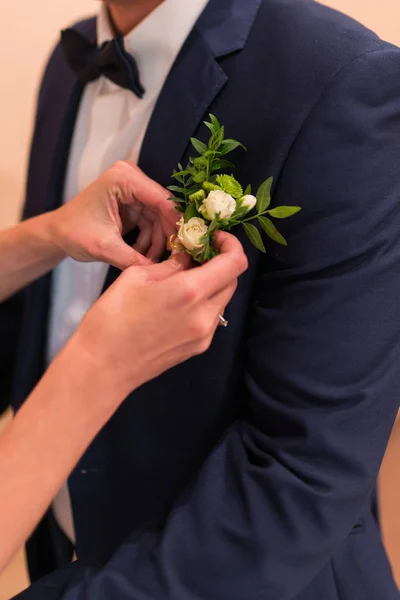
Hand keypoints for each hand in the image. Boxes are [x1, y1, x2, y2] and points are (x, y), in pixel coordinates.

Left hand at [48, 161, 177, 269]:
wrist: (57, 234)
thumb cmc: (74, 233)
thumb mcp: (104, 247)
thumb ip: (133, 258)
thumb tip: (161, 273)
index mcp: (123, 179)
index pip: (162, 199)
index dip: (177, 223)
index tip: (188, 245)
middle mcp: (132, 179)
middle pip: (164, 208)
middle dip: (170, 234)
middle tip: (178, 259)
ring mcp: (134, 191)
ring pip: (161, 218)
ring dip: (159, 242)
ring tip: (153, 263)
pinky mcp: (134, 204)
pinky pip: (152, 223)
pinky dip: (151, 241)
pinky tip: (145, 257)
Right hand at [73, 231, 247, 399]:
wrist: (103, 366)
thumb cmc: (112, 316)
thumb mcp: (137, 276)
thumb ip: (170, 265)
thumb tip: (187, 257)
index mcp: (191, 291)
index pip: (235, 262)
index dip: (232, 245)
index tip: (215, 237)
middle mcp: (206, 314)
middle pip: (232, 281)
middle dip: (221, 263)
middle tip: (197, 255)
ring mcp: (205, 334)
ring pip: (223, 299)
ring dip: (213, 283)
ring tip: (186, 277)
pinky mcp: (199, 348)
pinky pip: (212, 317)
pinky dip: (204, 303)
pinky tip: (181, 301)